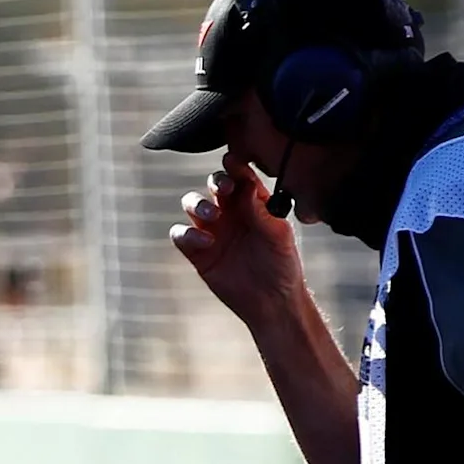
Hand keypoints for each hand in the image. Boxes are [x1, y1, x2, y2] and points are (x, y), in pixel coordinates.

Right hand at [170, 159, 313, 331]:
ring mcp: (212, 230)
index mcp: (253, 203)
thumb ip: (262, 211)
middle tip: (223, 190)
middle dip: (216, 182)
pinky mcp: (197, 252)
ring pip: (192, 204)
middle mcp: (230, 212)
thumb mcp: (279, 236)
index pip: (241, 176)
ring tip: (213, 218)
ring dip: (198, 205)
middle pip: (214, 184)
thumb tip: (248, 187)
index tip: (233, 162)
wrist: (271, 301)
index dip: (235, 167)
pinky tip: (206, 243)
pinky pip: (180, 234)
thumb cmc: (282, 266)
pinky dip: (187, 235)